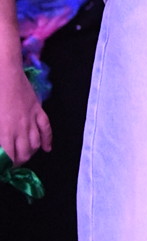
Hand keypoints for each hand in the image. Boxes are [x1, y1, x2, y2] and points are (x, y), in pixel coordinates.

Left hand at [0, 49, 50, 166]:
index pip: (9, 156)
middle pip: (24, 153)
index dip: (6, 165)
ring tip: (24, 156)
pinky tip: (47, 148)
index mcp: (5, 131)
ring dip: (30, 153)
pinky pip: (46, 128)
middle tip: (11, 165)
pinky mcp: (38, 110)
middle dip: (18, 162)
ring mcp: (31, 119)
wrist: (4, 72)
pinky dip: (48, 140)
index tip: (3, 168)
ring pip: (36, 143)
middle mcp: (20, 128)